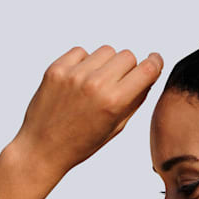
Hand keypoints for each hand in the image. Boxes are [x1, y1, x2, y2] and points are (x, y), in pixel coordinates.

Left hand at [12, 45, 163, 177]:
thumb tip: (149, 77)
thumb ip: (134, 101)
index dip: (155, 63)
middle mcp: (95, 84)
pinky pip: (81, 52)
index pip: (146, 70)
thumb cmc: (81, 144)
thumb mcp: (115, 128)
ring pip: (106, 51)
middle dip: (128, 68)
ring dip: (106, 63)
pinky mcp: (57, 68)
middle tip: (119, 84)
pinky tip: (79, 82)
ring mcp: (74, 74)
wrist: (43, 148)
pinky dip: (84, 62)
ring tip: (96, 84)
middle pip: (127, 56)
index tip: (155, 61)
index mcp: (114, 103)